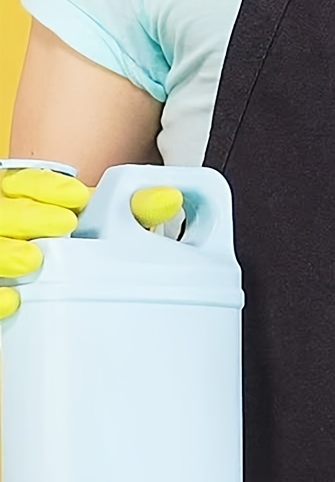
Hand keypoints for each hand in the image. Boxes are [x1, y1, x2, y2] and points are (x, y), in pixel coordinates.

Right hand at [0, 168, 183, 318]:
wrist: (62, 281)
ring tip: (34, 261)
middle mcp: (7, 221)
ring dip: (7, 252)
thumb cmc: (82, 242)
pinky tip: (13, 300)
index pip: (26, 181)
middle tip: (62, 225)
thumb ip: (137, 210)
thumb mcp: (108, 223)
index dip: (47, 186)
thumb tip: (170, 199)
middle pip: (5, 211)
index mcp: (28, 198)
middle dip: (31, 216)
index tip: (77, 197)